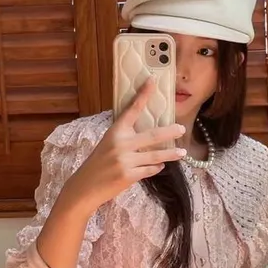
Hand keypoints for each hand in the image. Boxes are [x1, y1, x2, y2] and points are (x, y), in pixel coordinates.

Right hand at [69, 81, 185, 209]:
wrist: (85, 186)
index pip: (132, 109)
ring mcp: (125, 161)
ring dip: (170, 154)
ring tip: (182, 153)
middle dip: (170, 132)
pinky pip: (149, 170)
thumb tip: (147, 132)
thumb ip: (125, 136)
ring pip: (156, 156)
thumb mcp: (108, 143)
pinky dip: (156, 168)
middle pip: (152, 135)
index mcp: (115, 131)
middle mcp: (121, 144)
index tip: (153, 81)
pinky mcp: (129, 176)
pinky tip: (160, 166)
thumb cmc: (98, 163)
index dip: (143, 94)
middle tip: (182, 129)